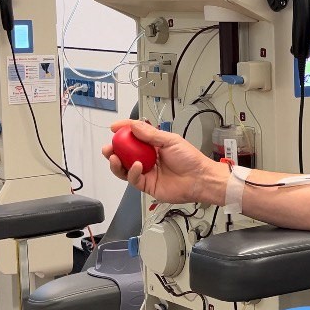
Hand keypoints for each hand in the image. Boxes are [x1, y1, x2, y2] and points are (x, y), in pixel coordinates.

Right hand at [101, 119, 221, 203]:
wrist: (200, 178)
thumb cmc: (191, 159)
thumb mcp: (171, 140)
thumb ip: (151, 134)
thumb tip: (134, 125)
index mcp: (154, 145)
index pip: (135, 136)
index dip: (124, 131)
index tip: (114, 127)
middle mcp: (148, 158)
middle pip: (125, 154)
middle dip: (114, 150)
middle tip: (108, 147)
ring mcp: (147, 172)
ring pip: (125, 168)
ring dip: (117, 162)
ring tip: (115, 156)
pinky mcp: (147, 184)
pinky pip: (133, 179)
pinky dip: (132, 172)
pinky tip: (136, 166)